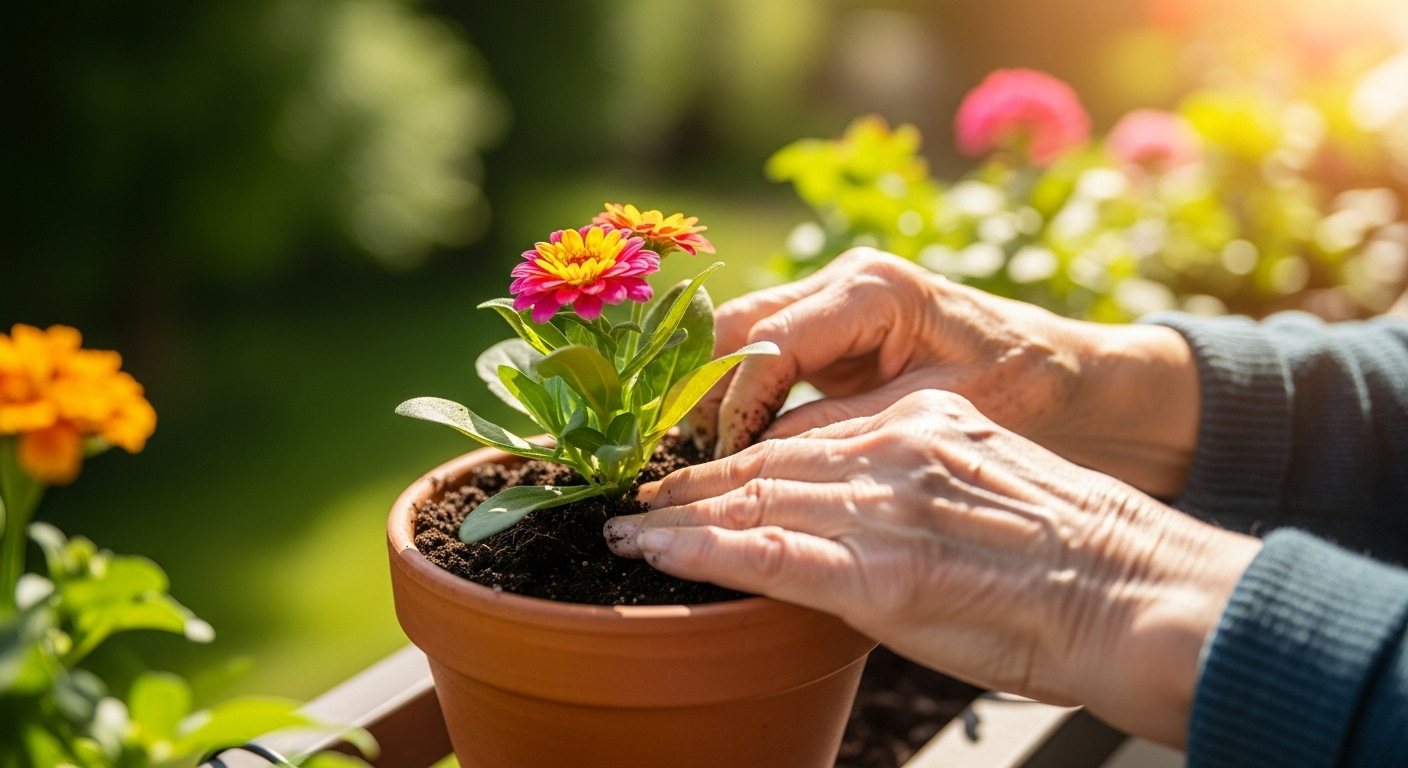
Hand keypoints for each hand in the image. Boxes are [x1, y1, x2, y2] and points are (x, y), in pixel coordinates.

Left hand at [610, 391, 1260, 746]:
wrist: (1134, 593)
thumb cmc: (1076, 554)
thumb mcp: (989, 481)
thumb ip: (919, 478)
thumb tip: (863, 505)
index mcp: (920, 423)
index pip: (802, 437)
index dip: (736, 454)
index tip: (691, 471)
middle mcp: (892, 450)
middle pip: (764, 462)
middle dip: (691, 483)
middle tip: (636, 497)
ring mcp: (881, 507)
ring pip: (753, 500)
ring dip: (679, 518)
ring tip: (629, 531)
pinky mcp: (879, 571)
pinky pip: (768, 553)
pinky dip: (704, 553)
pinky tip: (658, 554)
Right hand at [693, 248, 1200, 497]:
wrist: (1072, 377)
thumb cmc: (1024, 389)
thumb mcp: (939, 414)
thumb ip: (849, 427)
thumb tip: (760, 455)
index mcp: (875, 289)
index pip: (769, 340)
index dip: (734, 400)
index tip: (718, 461)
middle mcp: (845, 282)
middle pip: (737, 326)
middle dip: (705, 391)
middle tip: (685, 459)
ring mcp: (834, 303)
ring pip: (740, 339)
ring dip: (717, 395)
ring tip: (700, 460)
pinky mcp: (834, 333)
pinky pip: (766, 358)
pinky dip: (744, 398)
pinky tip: (733, 448)